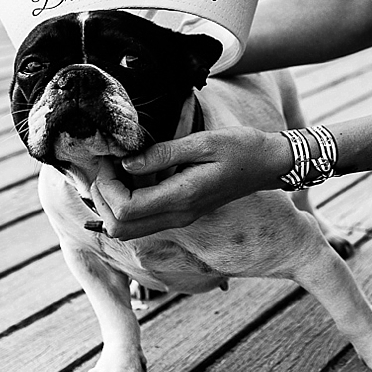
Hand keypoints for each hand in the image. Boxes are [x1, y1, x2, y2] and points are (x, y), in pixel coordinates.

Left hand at [88, 127, 287, 239]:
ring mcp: (180, 219)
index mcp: (183, 197)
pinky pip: (142, 222)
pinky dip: (127, 205)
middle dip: (103, 199)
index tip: (110, 159)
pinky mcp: (182, 215)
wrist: (267, 164)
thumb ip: (163, 153)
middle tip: (108, 166)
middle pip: (120, 228)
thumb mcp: (203, 141)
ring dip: (113, 204)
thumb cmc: (240, 147)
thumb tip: (127, 162)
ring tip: (118, 171)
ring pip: (128, 230)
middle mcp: (179, 215)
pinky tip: (133, 177)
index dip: (107, 187)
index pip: (125, 210)